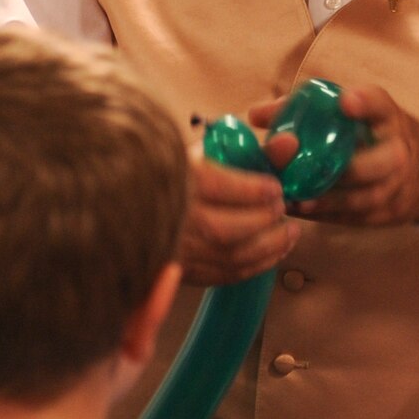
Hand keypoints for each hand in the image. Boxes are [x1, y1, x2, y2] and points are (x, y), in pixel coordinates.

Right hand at [177, 132, 301, 285]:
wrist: (128, 206)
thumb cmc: (166, 174)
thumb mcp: (199, 153)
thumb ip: (247, 150)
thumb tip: (290, 143)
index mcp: (174, 181)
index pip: (220, 188)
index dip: (255, 190)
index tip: (274, 187)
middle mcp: (176, 220)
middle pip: (228, 228)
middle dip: (265, 220)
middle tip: (282, 208)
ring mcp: (176, 251)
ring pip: (230, 256)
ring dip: (269, 246)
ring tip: (289, 232)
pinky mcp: (181, 271)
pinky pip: (223, 275)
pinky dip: (254, 266)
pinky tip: (272, 254)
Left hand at [248, 85, 418, 227]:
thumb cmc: (375, 136)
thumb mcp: (354, 115)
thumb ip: (304, 111)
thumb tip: (256, 116)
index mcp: (387, 117)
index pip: (380, 104)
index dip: (364, 103)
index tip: (345, 103)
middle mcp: (398, 149)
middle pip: (376, 161)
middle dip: (340, 169)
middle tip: (301, 171)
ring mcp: (397, 184)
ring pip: (363, 196)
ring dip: (327, 200)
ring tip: (295, 199)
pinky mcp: (388, 212)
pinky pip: (355, 216)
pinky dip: (326, 215)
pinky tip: (301, 211)